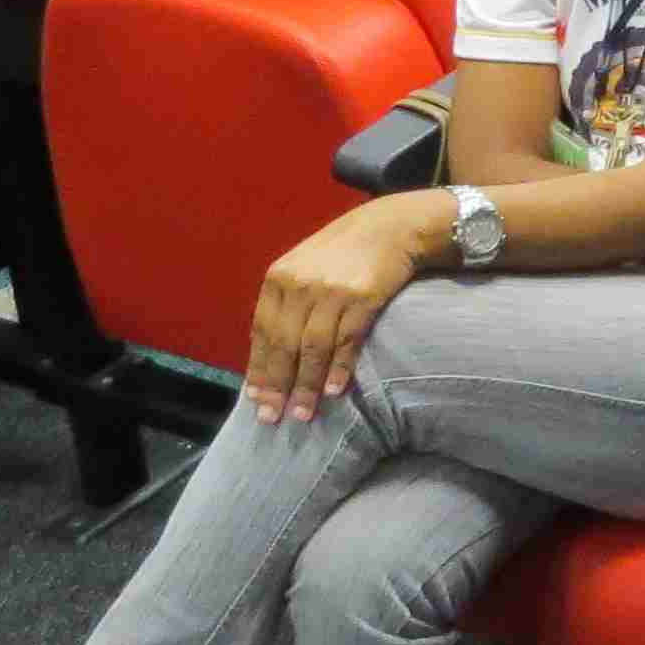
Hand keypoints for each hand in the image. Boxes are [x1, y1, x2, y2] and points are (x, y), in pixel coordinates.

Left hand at [243, 192, 442, 423]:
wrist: (391, 226)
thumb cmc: (345, 252)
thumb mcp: (304, 268)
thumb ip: (287, 304)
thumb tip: (271, 354)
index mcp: (279, 278)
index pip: (262, 331)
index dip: (258, 368)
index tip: (254, 398)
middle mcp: (301, 284)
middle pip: (284, 344)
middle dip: (277, 385)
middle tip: (271, 417)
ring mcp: (331, 291)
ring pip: (312, 348)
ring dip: (306, 386)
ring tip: (302, 414)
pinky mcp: (362, 297)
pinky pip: (346, 341)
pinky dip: (338, 369)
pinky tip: (333, 391)